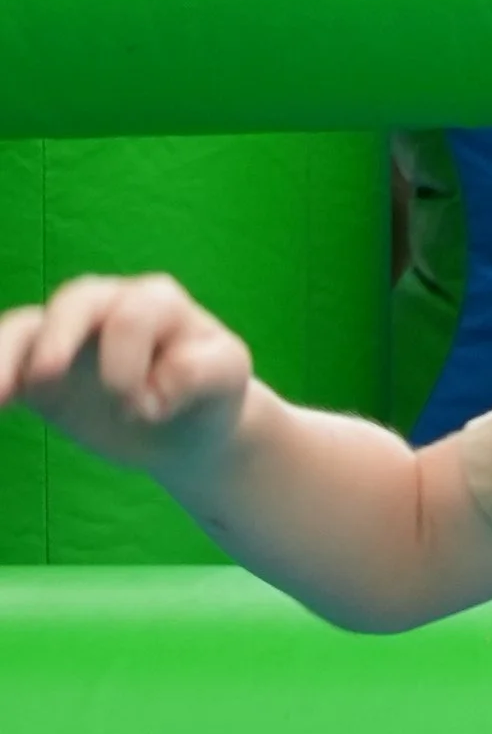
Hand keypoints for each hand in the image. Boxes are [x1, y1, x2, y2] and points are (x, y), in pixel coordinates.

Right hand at [0, 271, 253, 476]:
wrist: (188, 430)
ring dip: (6, 355)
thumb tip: (156, 388)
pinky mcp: (43, 370)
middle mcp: (108, 305)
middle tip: (49, 378)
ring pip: (30, 328)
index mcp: (157, 302)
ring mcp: (71, 334)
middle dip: (60, 338)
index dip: (132, 363)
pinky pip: (9, 361)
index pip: (133, 317)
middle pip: (75, 303)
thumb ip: (202, 372)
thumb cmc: (210, 396)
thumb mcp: (228, 378)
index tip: (149, 410)